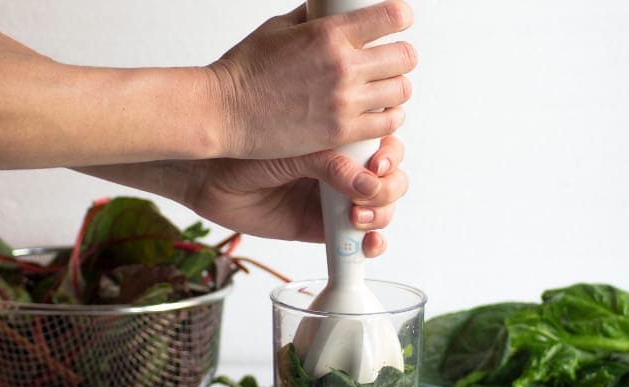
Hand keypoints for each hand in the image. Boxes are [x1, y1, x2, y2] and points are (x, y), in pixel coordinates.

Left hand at [182, 136, 407, 257]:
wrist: (210, 175)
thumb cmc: (247, 147)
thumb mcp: (295, 147)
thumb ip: (331, 164)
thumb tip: (369, 183)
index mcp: (342, 137)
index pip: (385, 144)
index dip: (390, 156)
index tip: (378, 164)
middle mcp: (344, 168)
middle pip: (390, 180)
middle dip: (388, 190)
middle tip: (366, 195)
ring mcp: (335, 200)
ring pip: (380, 210)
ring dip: (380, 216)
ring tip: (357, 218)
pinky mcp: (323, 230)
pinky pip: (357, 241)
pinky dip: (370, 245)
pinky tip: (366, 245)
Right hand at [207, 0, 416, 158]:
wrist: (224, 112)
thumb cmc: (244, 71)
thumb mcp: (278, 28)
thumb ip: (312, 17)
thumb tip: (329, 6)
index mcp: (329, 33)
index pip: (391, 17)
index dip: (400, 18)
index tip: (398, 23)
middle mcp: (341, 66)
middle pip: (404, 57)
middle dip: (401, 56)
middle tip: (392, 61)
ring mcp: (344, 101)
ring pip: (401, 91)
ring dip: (396, 89)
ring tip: (385, 90)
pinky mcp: (340, 132)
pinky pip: (387, 124)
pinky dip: (389, 118)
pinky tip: (380, 114)